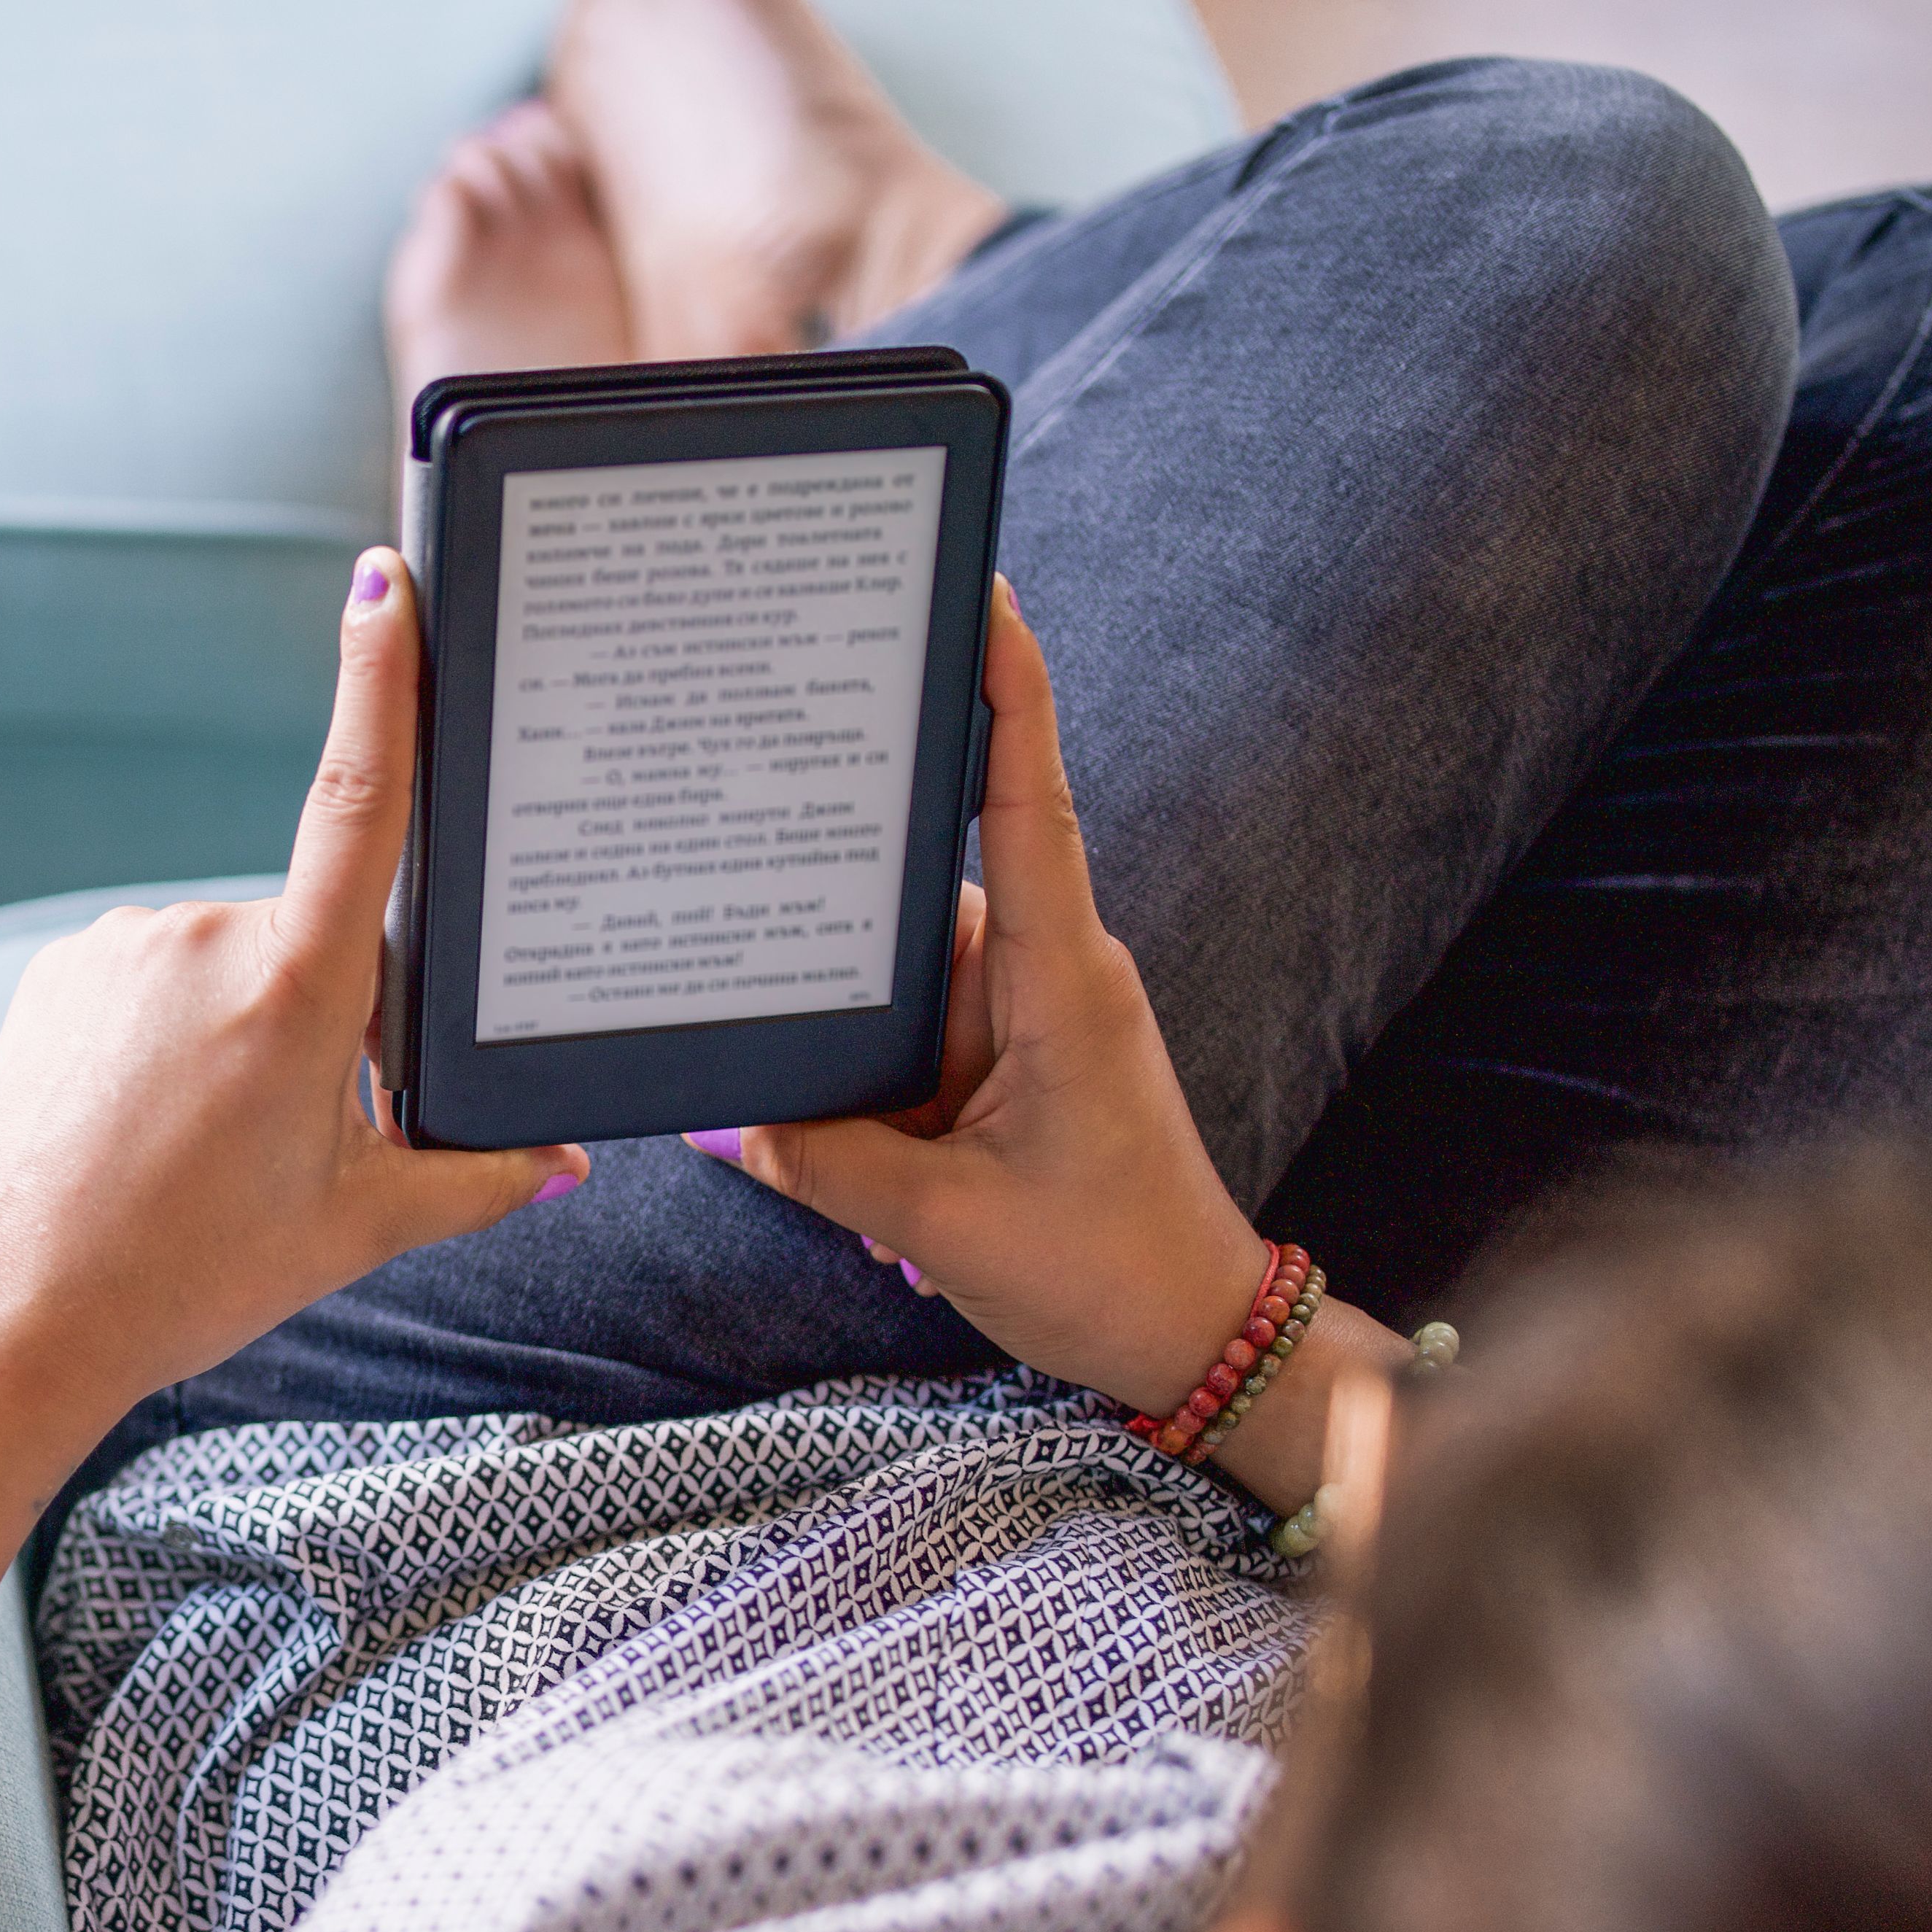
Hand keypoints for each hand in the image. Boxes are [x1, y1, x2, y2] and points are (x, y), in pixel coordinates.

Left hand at [0, 552, 584, 1425]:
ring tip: (192, 1150)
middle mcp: (207, 936)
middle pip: (309, 938)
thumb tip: (562, 1161)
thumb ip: (471, 1180)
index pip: (360, 798)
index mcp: (299, 986)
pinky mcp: (64, 971)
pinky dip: (163, 1039)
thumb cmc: (186, 1274)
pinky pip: (152, 980)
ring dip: (235, 1031)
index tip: (386, 581)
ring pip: (227, 963)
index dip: (381, 679)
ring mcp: (125, 947)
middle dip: (318, 1020)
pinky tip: (138, 1127)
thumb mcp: (353, 1230)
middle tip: (276, 1142)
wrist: (12, 1312)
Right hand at [708, 581, 1277, 1421]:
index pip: (1028, 802)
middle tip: (743, 826)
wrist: (1198, 1338)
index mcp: (1061, 981)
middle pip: (928, 888)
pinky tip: (811, 1119)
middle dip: (839, 888)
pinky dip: (866, 1069)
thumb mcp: (947, 1224)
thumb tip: (733, 1124)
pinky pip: (918, 1035)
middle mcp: (1051, 977)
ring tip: (771, 1039)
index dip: (1008, 692)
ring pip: (906, 976)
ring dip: (847, 1022)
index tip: (979, 593)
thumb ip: (828, 1164)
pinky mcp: (1013, 1068)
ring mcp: (1031, 1021)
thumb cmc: (1108, 1272)